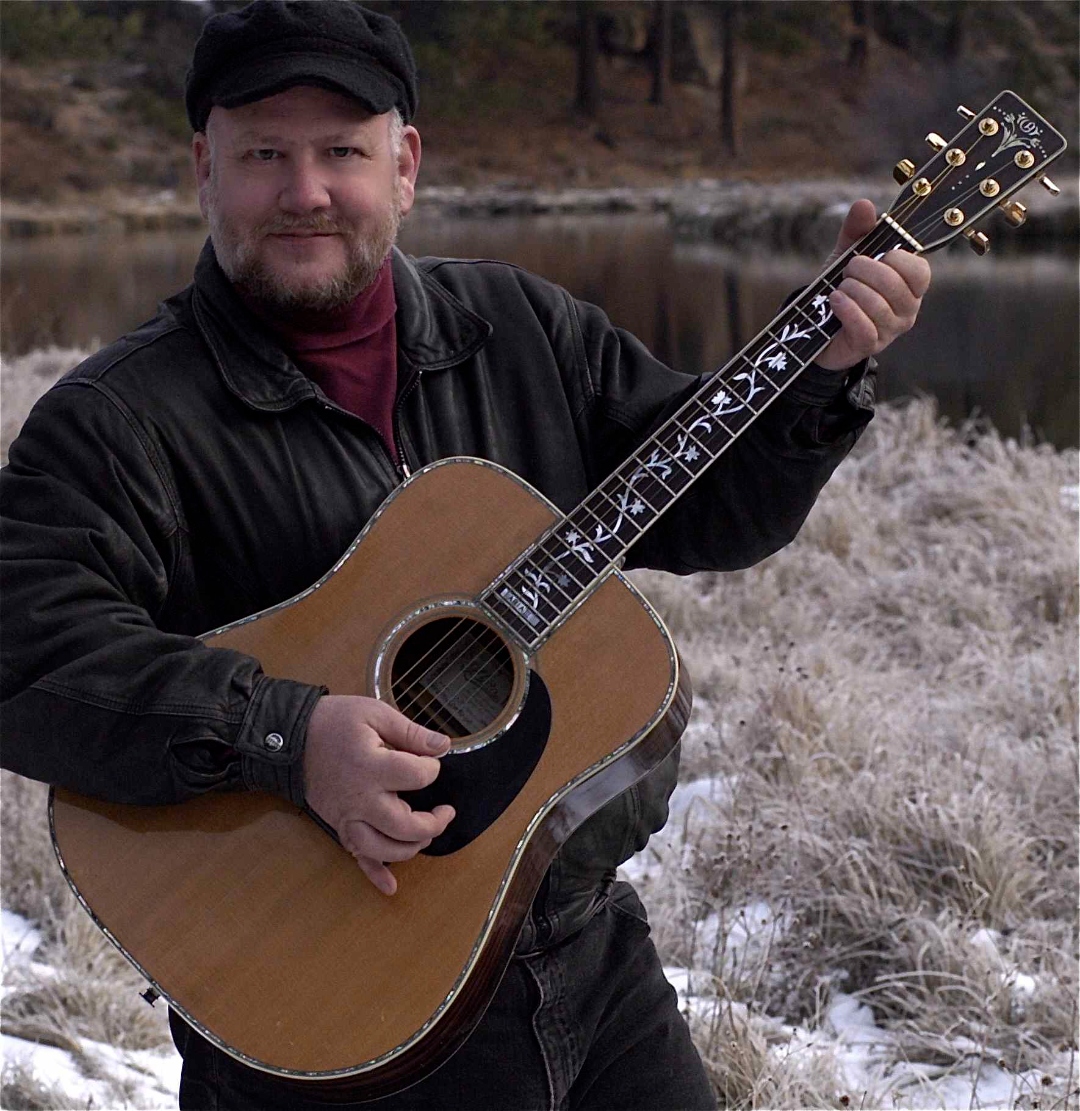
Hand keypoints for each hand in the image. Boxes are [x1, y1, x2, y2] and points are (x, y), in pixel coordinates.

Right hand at [303, 695, 454, 895]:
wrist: (289, 736)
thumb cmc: (333, 722)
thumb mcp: (375, 713)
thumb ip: (411, 732)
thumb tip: (443, 746)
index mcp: (371, 767)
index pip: (418, 777)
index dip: (432, 768)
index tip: (429, 760)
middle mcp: (360, 799)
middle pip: (405, 826)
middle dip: (433, 823)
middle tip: (445, 811)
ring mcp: (347, 817)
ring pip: (383, 848)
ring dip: (410, 848)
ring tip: (425, 833)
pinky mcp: (338, 826)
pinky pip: (356, 857)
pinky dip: (375, 874)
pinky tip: (391, 886)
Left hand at [816, 199, 931, 371]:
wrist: (816, 326)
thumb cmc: (842, 289)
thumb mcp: (846, 256)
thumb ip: (857, 231)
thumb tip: (864, 205)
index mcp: (909, 285)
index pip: (920, 271)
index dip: (896, 260)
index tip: (874, 255)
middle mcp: (907, 309)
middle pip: (895, 286)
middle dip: (865, 271)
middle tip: (848, 270)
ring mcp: (890, 330)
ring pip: (878, 306)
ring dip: (852, 291)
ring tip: (839, 289)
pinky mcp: (870, 346)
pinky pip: (865, 327)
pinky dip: (847, 310)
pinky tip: (835, 301)